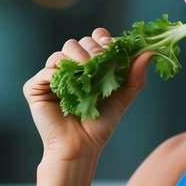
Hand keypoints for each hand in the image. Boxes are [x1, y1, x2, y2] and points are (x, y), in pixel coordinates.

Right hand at [23, 28, 152, 160]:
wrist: (81, 146)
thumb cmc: (100, 125)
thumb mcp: (122, 96)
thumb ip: (135, 75)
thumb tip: (150, 52)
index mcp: (87, 66)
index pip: (92, 40)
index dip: (102, 39)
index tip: (111, 45)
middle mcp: (68, 69)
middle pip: (76, 43)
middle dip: (91, 49)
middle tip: (100, 61)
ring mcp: (51, 77)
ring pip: (61, 53)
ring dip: (76, 58)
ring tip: (87, 70)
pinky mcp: (35, 88)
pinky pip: (45, 71)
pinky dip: (57, 74)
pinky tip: (69, 83)